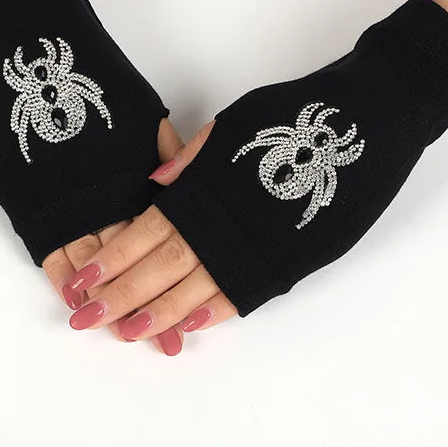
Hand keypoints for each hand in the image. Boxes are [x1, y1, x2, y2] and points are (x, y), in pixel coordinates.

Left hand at [63, 0, 447, 339]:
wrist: (364, 121)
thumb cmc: (297, 113)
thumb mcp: (237, 123)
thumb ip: (193, 158)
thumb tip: (152, 185)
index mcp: (208, 186)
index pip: (147, 230)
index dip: (114, 257)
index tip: (83, 280)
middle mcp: (227, 220)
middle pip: (161, 266)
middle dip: (122, 295)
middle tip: (87, 319)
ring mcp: (258, 244)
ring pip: (196, 287)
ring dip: (159, 312)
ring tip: (126, 333)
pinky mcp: (289, 259)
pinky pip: (244, 291)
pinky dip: (214, 310)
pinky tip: (189, 324)